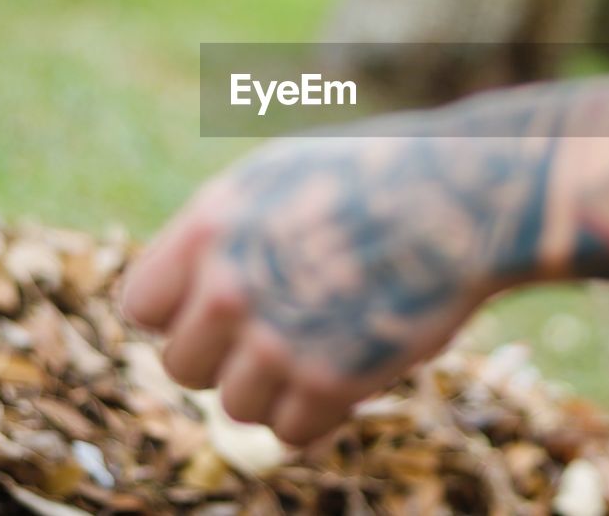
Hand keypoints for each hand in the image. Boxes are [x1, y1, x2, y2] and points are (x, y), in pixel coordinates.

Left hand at [119, 115, 562, 444]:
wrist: (467, 197)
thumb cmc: (379, 174)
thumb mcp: (281, 175)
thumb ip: (223, 233)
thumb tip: (187, 289)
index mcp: (210, 226)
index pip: (141, 306)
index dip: (178, 314)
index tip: (215, 312)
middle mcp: (230, 286)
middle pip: (181, 366)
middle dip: (223, 358)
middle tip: (273, 335)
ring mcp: (278, 339)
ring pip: (235, 406)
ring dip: (273, 389)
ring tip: (320, 348)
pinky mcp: (329, 383)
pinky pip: (291, 433)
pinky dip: (318, 415)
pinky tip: (349, 371)